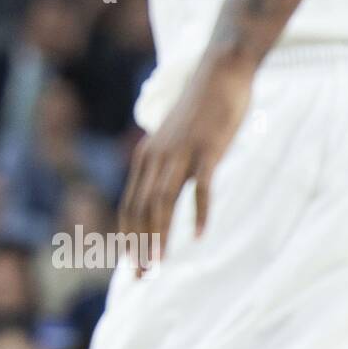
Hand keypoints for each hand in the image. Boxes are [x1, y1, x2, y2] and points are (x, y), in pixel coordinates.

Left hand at [119, 54, 253, 277]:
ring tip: (159, 262)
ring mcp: (181, 152)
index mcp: (145, 157)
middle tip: (142, 275)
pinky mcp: (207, 149)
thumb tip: (162, 193)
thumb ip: (167, 166)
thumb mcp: (173, 141)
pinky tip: (200, 234)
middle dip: (139, 244)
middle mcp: (156, 157)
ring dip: (159, 234)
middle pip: (141, 208)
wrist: (219, 73)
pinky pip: (200, 186)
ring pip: (163, 201)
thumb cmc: (198, 111)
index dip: (128, 236)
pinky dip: (199, 212)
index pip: (130, 205)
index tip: (132, 265)